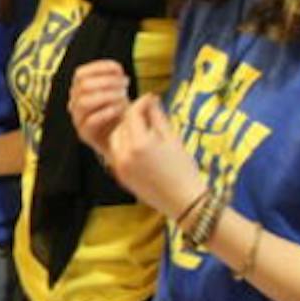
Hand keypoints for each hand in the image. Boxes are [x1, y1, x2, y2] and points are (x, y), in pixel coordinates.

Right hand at [69, 60, 132, 158]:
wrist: (121, 138)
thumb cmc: (119, 111)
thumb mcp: (117, 91)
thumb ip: (115, 79)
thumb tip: (117, 70)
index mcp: (79, 89)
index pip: (80, 73)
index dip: (99, 67)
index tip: (119, 69)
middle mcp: (74, 102)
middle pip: (83, 85)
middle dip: (107, 81)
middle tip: (125, 84)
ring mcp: (77, 118)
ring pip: (84, 102)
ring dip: (107, 95)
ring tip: (123, 96)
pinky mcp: (84, 133)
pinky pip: (91, 121)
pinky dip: (107, 112)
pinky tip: (120, 109)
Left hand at [105, 94, 206, 218]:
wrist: (184, 201)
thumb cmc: (183, 169)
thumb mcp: (172, 139)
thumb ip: (158, 118)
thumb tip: (151, 100)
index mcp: (139, 144)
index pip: (132, 114)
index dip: (141, 103)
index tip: (149, 98)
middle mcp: (124, 155)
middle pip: (120, 126)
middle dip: (131, 117)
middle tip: (146, 111)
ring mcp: (120, 167)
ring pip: (115, 139)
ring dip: (125, 130)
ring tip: (143, 128)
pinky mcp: (120, 176)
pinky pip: (116, 154)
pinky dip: (124, 145)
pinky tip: (139, 144)